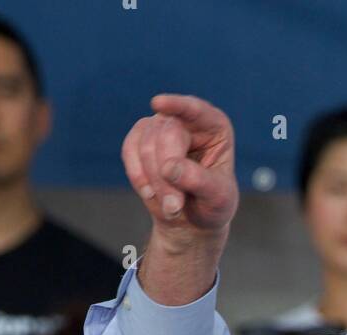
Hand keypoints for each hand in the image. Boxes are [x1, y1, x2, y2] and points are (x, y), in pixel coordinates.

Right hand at [122, 94, 239, 248]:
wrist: (193, 218)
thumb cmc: (212, 204)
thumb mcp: (217, 198)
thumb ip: (198, 181)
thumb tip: (169, 168)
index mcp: (215, 126)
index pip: (196, 110)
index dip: (177, 106)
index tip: (157, 104)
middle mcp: (187, 120)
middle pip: (166, 135)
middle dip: (166, 174)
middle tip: (174, 208)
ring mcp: (161, 126)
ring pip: (145, 145)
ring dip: (154, 182)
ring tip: (170, 208)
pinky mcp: (140, 138)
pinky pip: (129, 151)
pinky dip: (138, 176)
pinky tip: (150, 194)